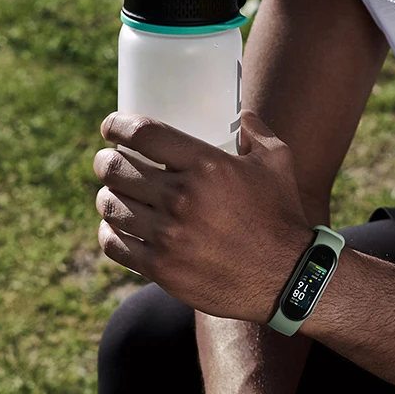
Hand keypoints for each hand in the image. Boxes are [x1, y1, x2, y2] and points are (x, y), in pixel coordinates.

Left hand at [95, 111, 313, 320]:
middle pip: (117, 169)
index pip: (143, 134)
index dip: (117, 126)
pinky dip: (110, 233)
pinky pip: (114, 244)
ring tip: (114, 195)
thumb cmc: (281, 216)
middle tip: (109, 163)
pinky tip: (116, 227)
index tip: (110, 128)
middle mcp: (183, 199)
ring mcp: (169, 236)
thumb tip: (243, 114)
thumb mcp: (278, 163)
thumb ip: (259, 133)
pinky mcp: (161, 269)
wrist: (288, 279)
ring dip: (107, 197)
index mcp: (207, 166)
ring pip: (111, 206)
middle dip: (106, 162)